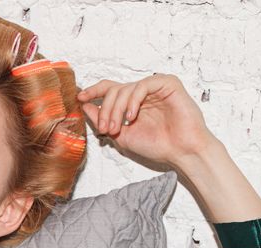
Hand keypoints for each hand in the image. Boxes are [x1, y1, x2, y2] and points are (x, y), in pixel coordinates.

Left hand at [77, 74, 215, 168]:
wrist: (181, 151)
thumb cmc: (156, 145)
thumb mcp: (121, 134)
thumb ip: (103, 119)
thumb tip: (84, 105)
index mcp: (132, 102)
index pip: (109, 89)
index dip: (93, 91)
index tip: (79, 98)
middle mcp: (142, 93)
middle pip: (113, 90)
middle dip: (105, 110)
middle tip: (105, 129)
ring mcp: (155, 87)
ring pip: (125, 88)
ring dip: (116, 110)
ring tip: (117, 128)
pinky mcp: (168, 84)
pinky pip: (142, 85)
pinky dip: (132, 101)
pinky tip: (131, 116)